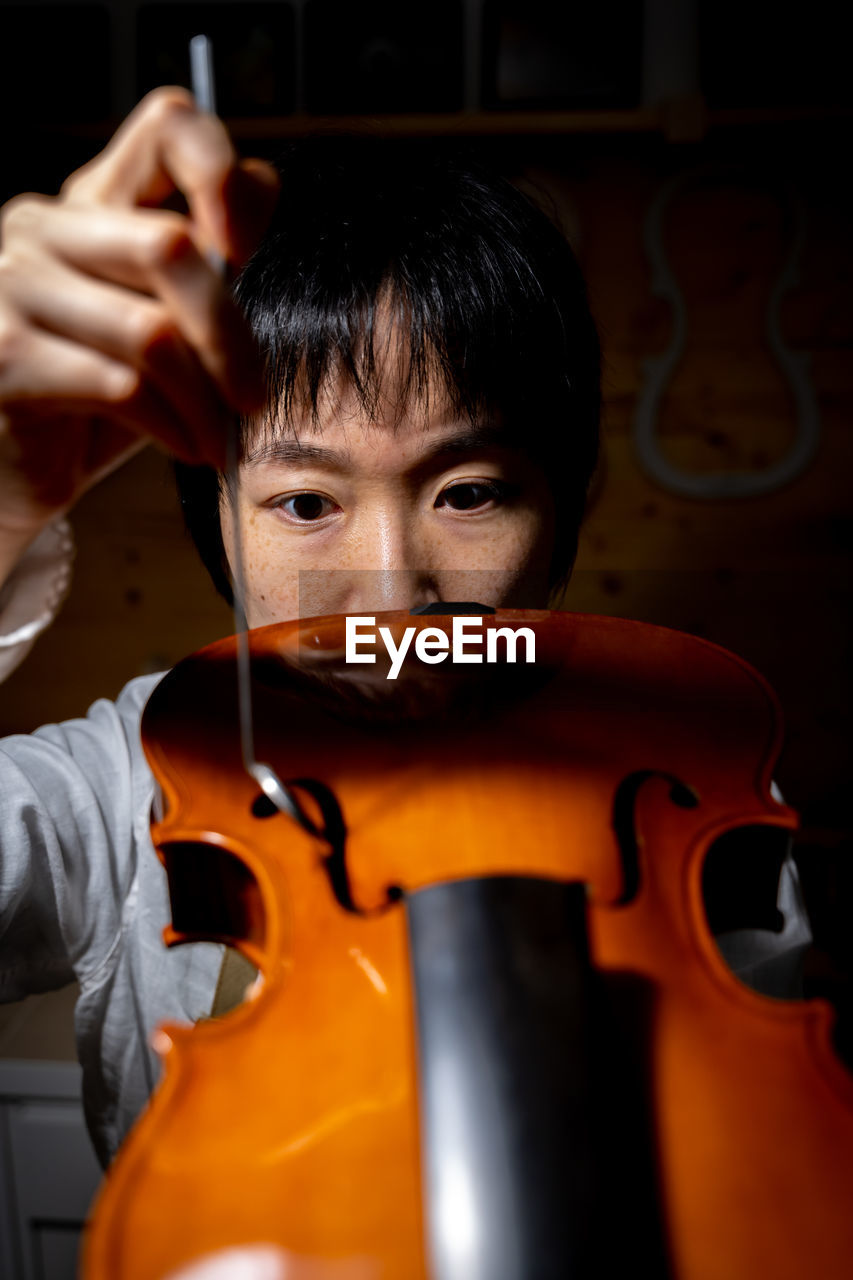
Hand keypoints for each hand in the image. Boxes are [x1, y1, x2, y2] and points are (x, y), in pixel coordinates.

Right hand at [0, 87, 278, 547]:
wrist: (18, 468)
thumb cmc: (97, 394)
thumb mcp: (158, 320)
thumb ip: (200, 261)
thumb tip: (261, 186)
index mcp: (90, 203)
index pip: (167, 125)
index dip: (222, 169)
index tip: (247, 250)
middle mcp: (42, 228)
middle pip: (169, 246)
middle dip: (229, 334)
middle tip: (255, 395)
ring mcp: (12, 288)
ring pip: (151, 331)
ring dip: (205, 400)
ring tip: (222, 437)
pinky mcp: (5, 358)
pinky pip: (122, 387)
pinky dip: (173, 426)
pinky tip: (188, 448)